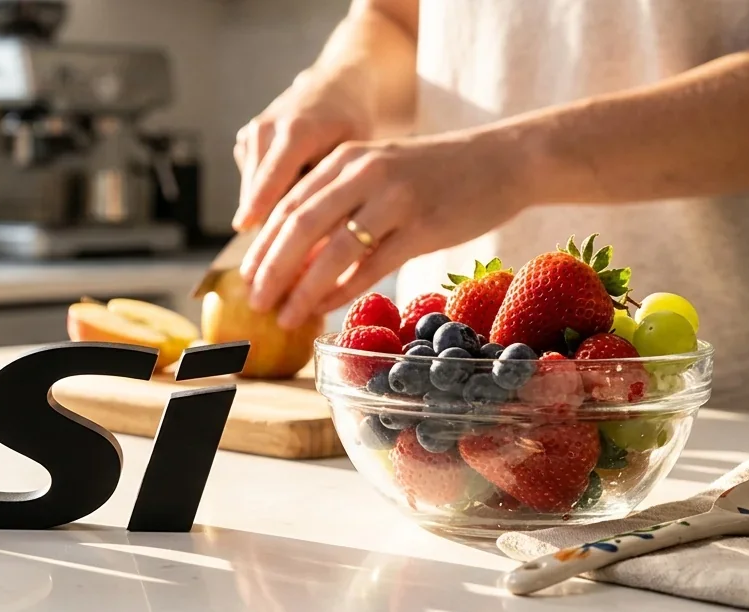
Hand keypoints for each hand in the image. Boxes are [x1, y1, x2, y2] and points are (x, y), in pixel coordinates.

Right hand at [232, 62, 380, 231]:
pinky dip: (268, 197)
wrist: (331, 86)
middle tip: (281, 261)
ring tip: (295, 229)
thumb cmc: (348, 123)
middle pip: (258, 191)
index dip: (258, 207)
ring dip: (269, 213)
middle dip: (266, 225)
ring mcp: (250, 135)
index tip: (245, 234)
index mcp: (296, 131)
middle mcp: (265, 130)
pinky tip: (291, 195)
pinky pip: (253, 182)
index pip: (272, 178)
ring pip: (253, 190)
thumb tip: (318, 235)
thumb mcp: (351, 152)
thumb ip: (330, 186)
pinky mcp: (243, 142)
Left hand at [240, 130, 533, 328]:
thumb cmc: (434, 175)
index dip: (262, 247)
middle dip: (271, 270)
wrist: (503, 160)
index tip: (245, 279)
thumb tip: (294, 257)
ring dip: (303, 289)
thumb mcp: (379, 174)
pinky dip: (344, 290)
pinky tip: (327, 309)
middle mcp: (365, 173)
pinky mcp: (424, 226)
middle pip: (300, 227)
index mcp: (347, 158)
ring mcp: (395, 199)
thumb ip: (338, 204)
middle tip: (255, 304)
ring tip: (285, 316)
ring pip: (333, 251)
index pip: (288, 206)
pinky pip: (372, 266)